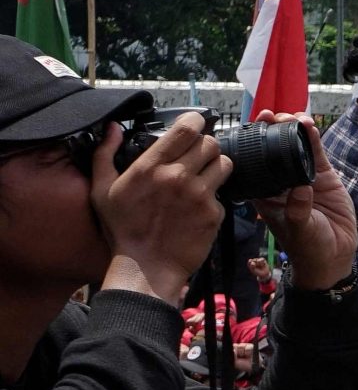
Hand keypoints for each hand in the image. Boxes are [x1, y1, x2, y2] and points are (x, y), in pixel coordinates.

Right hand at [94, 115, 228, 303]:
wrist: (146, 268)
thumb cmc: (122, 229)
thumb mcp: (102, 189)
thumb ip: (104, 154)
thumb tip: (112, 128)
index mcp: (151, 167)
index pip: (187, 128)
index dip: (195, 122)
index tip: (193, 125)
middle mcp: (178, 177)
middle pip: (211, 143)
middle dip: (205, 146)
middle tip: (196, 156)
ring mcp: (199, 195)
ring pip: (224, 163)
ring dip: (216, 166)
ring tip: (202, 177)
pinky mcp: (214, 213)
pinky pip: (223, 194)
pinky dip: (214, 197)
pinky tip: (198, 207)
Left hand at [248, 112, 356, 286]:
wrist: (334, 256)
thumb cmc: (310, 248)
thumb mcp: (300, 231)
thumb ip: (298, 212)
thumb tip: (301, 189)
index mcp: (265, 194)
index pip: (253, 164)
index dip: (251, 144)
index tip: (250, 129)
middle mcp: (281, 182)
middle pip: (272, 150)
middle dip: (270, 131)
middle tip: (271, 116)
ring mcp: (302, 177)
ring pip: (294, 146)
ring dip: (291, 129)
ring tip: (291, 116)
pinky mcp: (323, 176)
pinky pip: (316, 152)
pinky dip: (312, 137)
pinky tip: (308, 124)